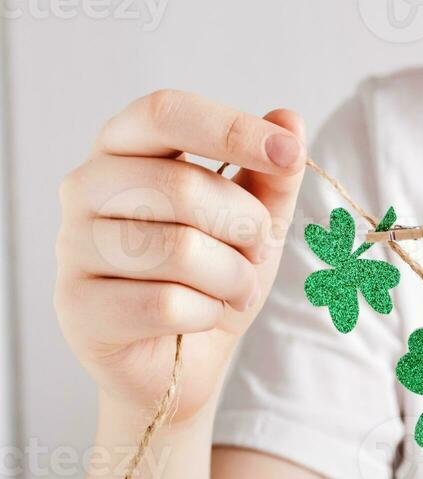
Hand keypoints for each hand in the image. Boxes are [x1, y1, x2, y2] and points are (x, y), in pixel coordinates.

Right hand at [55, 90, 305, 421]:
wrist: (181, 361)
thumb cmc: (212, 278)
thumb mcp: (254, 223)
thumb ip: (272, 174)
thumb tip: (289, 120)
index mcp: (124, 149)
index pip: (166, 113)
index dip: (231, 128)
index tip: (288, 153)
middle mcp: (86, 187)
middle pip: (182, 186)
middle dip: (245, 227)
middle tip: (256, 253)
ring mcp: (73, 246)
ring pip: (179, 250)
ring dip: (232, 277)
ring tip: (233, 290)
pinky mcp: (78, 307)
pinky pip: (166, 304)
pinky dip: (207, 314)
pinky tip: (203, 317)